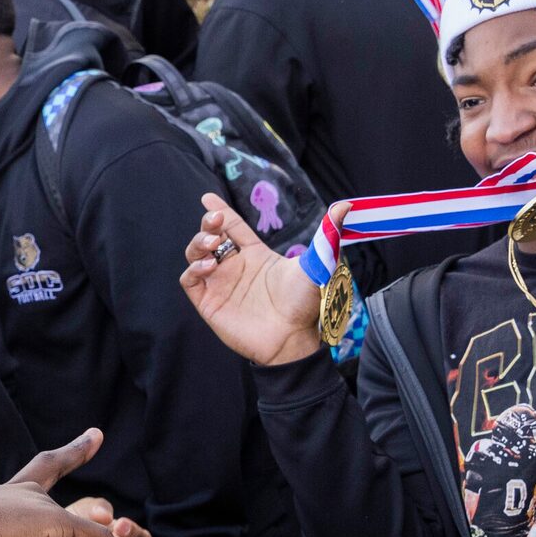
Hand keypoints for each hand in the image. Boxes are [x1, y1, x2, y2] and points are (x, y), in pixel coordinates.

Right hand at [180, 192, 322, 365]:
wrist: (294, 338)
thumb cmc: (306, 303)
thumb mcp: (317, 263)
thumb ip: (326, 235)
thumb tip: (346, 206)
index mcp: (255, 255)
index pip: (232, 227)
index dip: (219, 211)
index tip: (207, 197)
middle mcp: (235, 267)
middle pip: (210, 236)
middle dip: (207, 224)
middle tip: (215, 220)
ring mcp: (220, 284)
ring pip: (196, 254)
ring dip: (198, 243)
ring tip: (212, 244)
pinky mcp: (209, 303)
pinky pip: (189, 280)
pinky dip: (193, 269)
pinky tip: (208, 266)